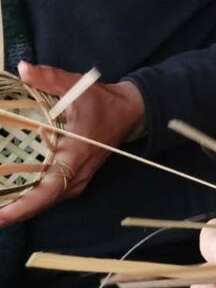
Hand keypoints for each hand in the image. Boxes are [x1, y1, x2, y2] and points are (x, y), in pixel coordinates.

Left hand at [0, 62, 144, 224]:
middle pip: (42, 204)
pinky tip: (13, 199)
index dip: (22, 206)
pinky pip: (52, 196)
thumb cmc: (103, 102)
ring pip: (46, 203)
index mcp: (76, 156)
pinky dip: (32, 200)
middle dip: (14, 213)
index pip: (47, 191)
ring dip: (21, 208)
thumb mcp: (78, 87)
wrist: (130, 112)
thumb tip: (22, 69)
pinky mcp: (77, 179)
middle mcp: (77, 175)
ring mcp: (78, 180)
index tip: (0, 218)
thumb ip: (49, 78)